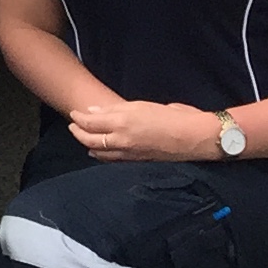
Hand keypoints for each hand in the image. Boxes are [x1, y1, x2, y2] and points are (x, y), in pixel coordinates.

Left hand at [68, 98, 221, 161]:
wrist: (195, 137)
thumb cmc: (172, 116)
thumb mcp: (141, 105)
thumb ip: (115, 109)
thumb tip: (93, 112)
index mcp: (122, 122)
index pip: (90, 123)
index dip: (78, 118)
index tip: (73, 113)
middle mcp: (122, 140)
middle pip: (90, 139)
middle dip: (77, 132)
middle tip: (72, 125)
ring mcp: (129, 153)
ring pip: (99, 152)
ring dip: (88, 145)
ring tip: (83, 138)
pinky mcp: (137, 162)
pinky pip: (112, 160)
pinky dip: (102, 155)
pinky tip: (100, 152)